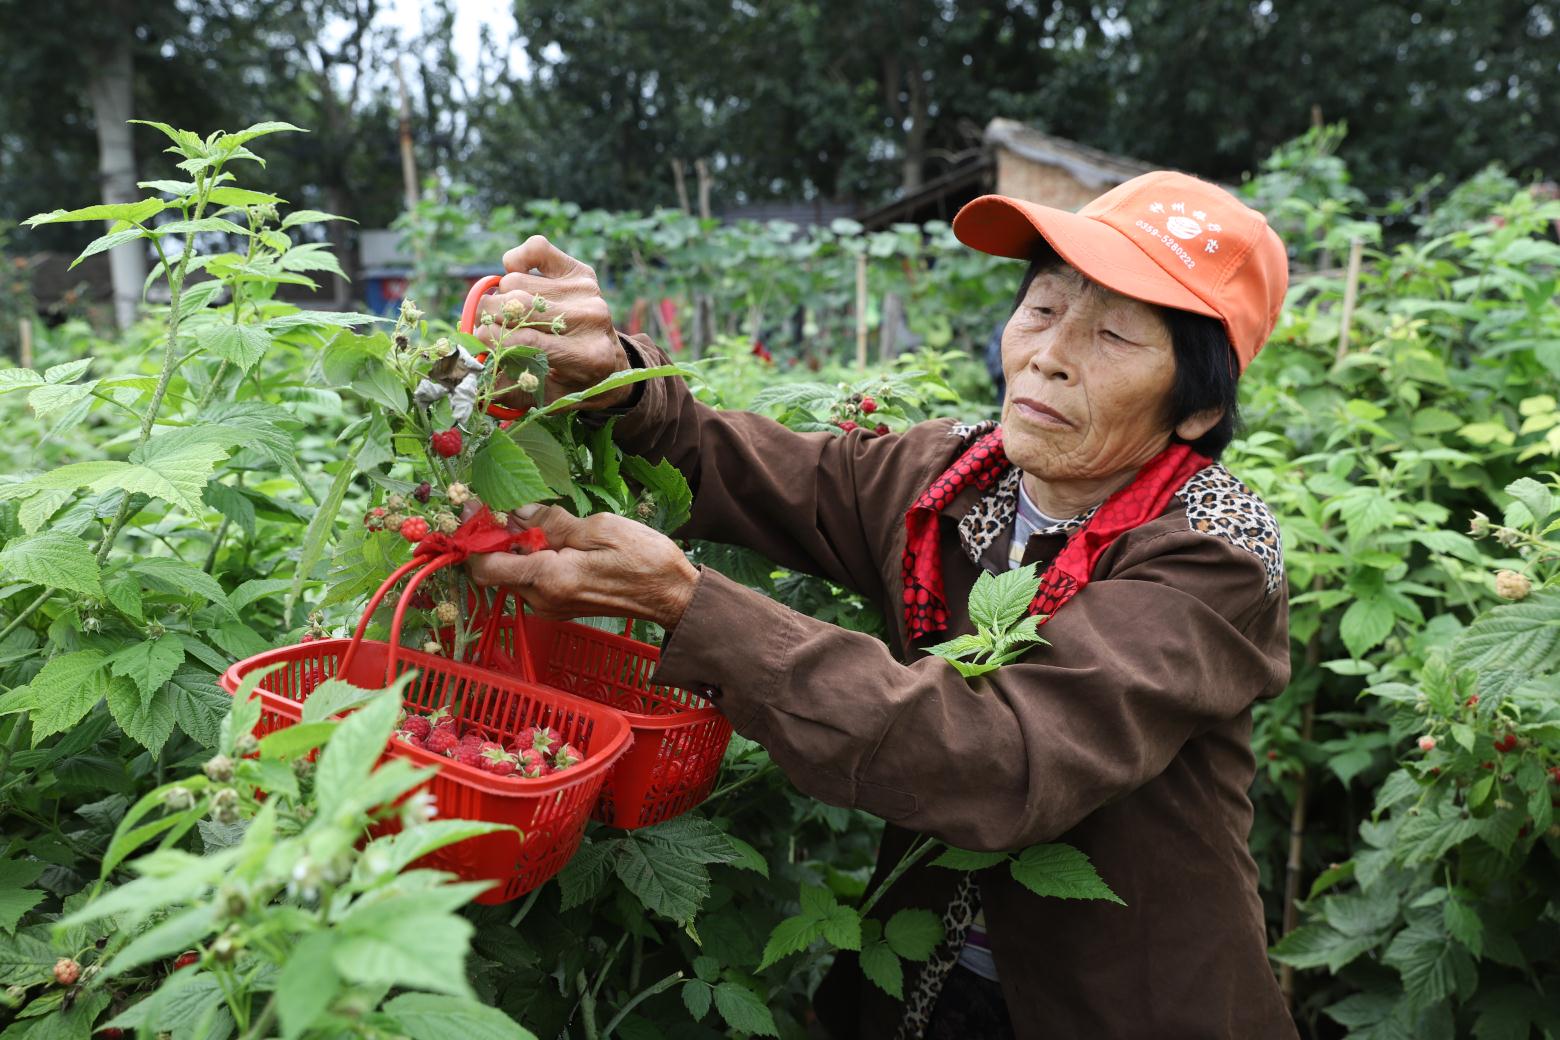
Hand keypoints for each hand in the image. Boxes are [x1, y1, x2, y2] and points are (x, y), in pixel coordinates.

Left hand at [466, 504, 698, 628]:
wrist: (673, 596)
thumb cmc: (644, 560)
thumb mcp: (599, 528)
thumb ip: (552, 522)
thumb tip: (517, 512)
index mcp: (549, 580)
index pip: (485, 566)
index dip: (472, 538)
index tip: (473, 509)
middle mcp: (543, 600)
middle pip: (496, 569)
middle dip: (496, 537)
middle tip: (508, 505)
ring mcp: (551, 607)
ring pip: (514, 573)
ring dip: (516, 546)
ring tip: (538, 519)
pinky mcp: (561, 606)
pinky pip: (532, 580)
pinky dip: (531, 558)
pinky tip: (552, 539)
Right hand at [474, 236, 632, 409]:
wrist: (609, 362)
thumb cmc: (570, 381)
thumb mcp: (545, 396)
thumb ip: (511, 386)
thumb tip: (474, 365)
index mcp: (587, 357)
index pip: (525, 339)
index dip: (492, 339)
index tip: (477, 341)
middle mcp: (592, 319)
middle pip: (517, 305)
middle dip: (490, 316)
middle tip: (488, 326)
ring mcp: (588, 291)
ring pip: (516, 281)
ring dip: (502, 296)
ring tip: (512, 313)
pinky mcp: (581, 271)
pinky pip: (536, 249)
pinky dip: (516, 261)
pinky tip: (518, 279)